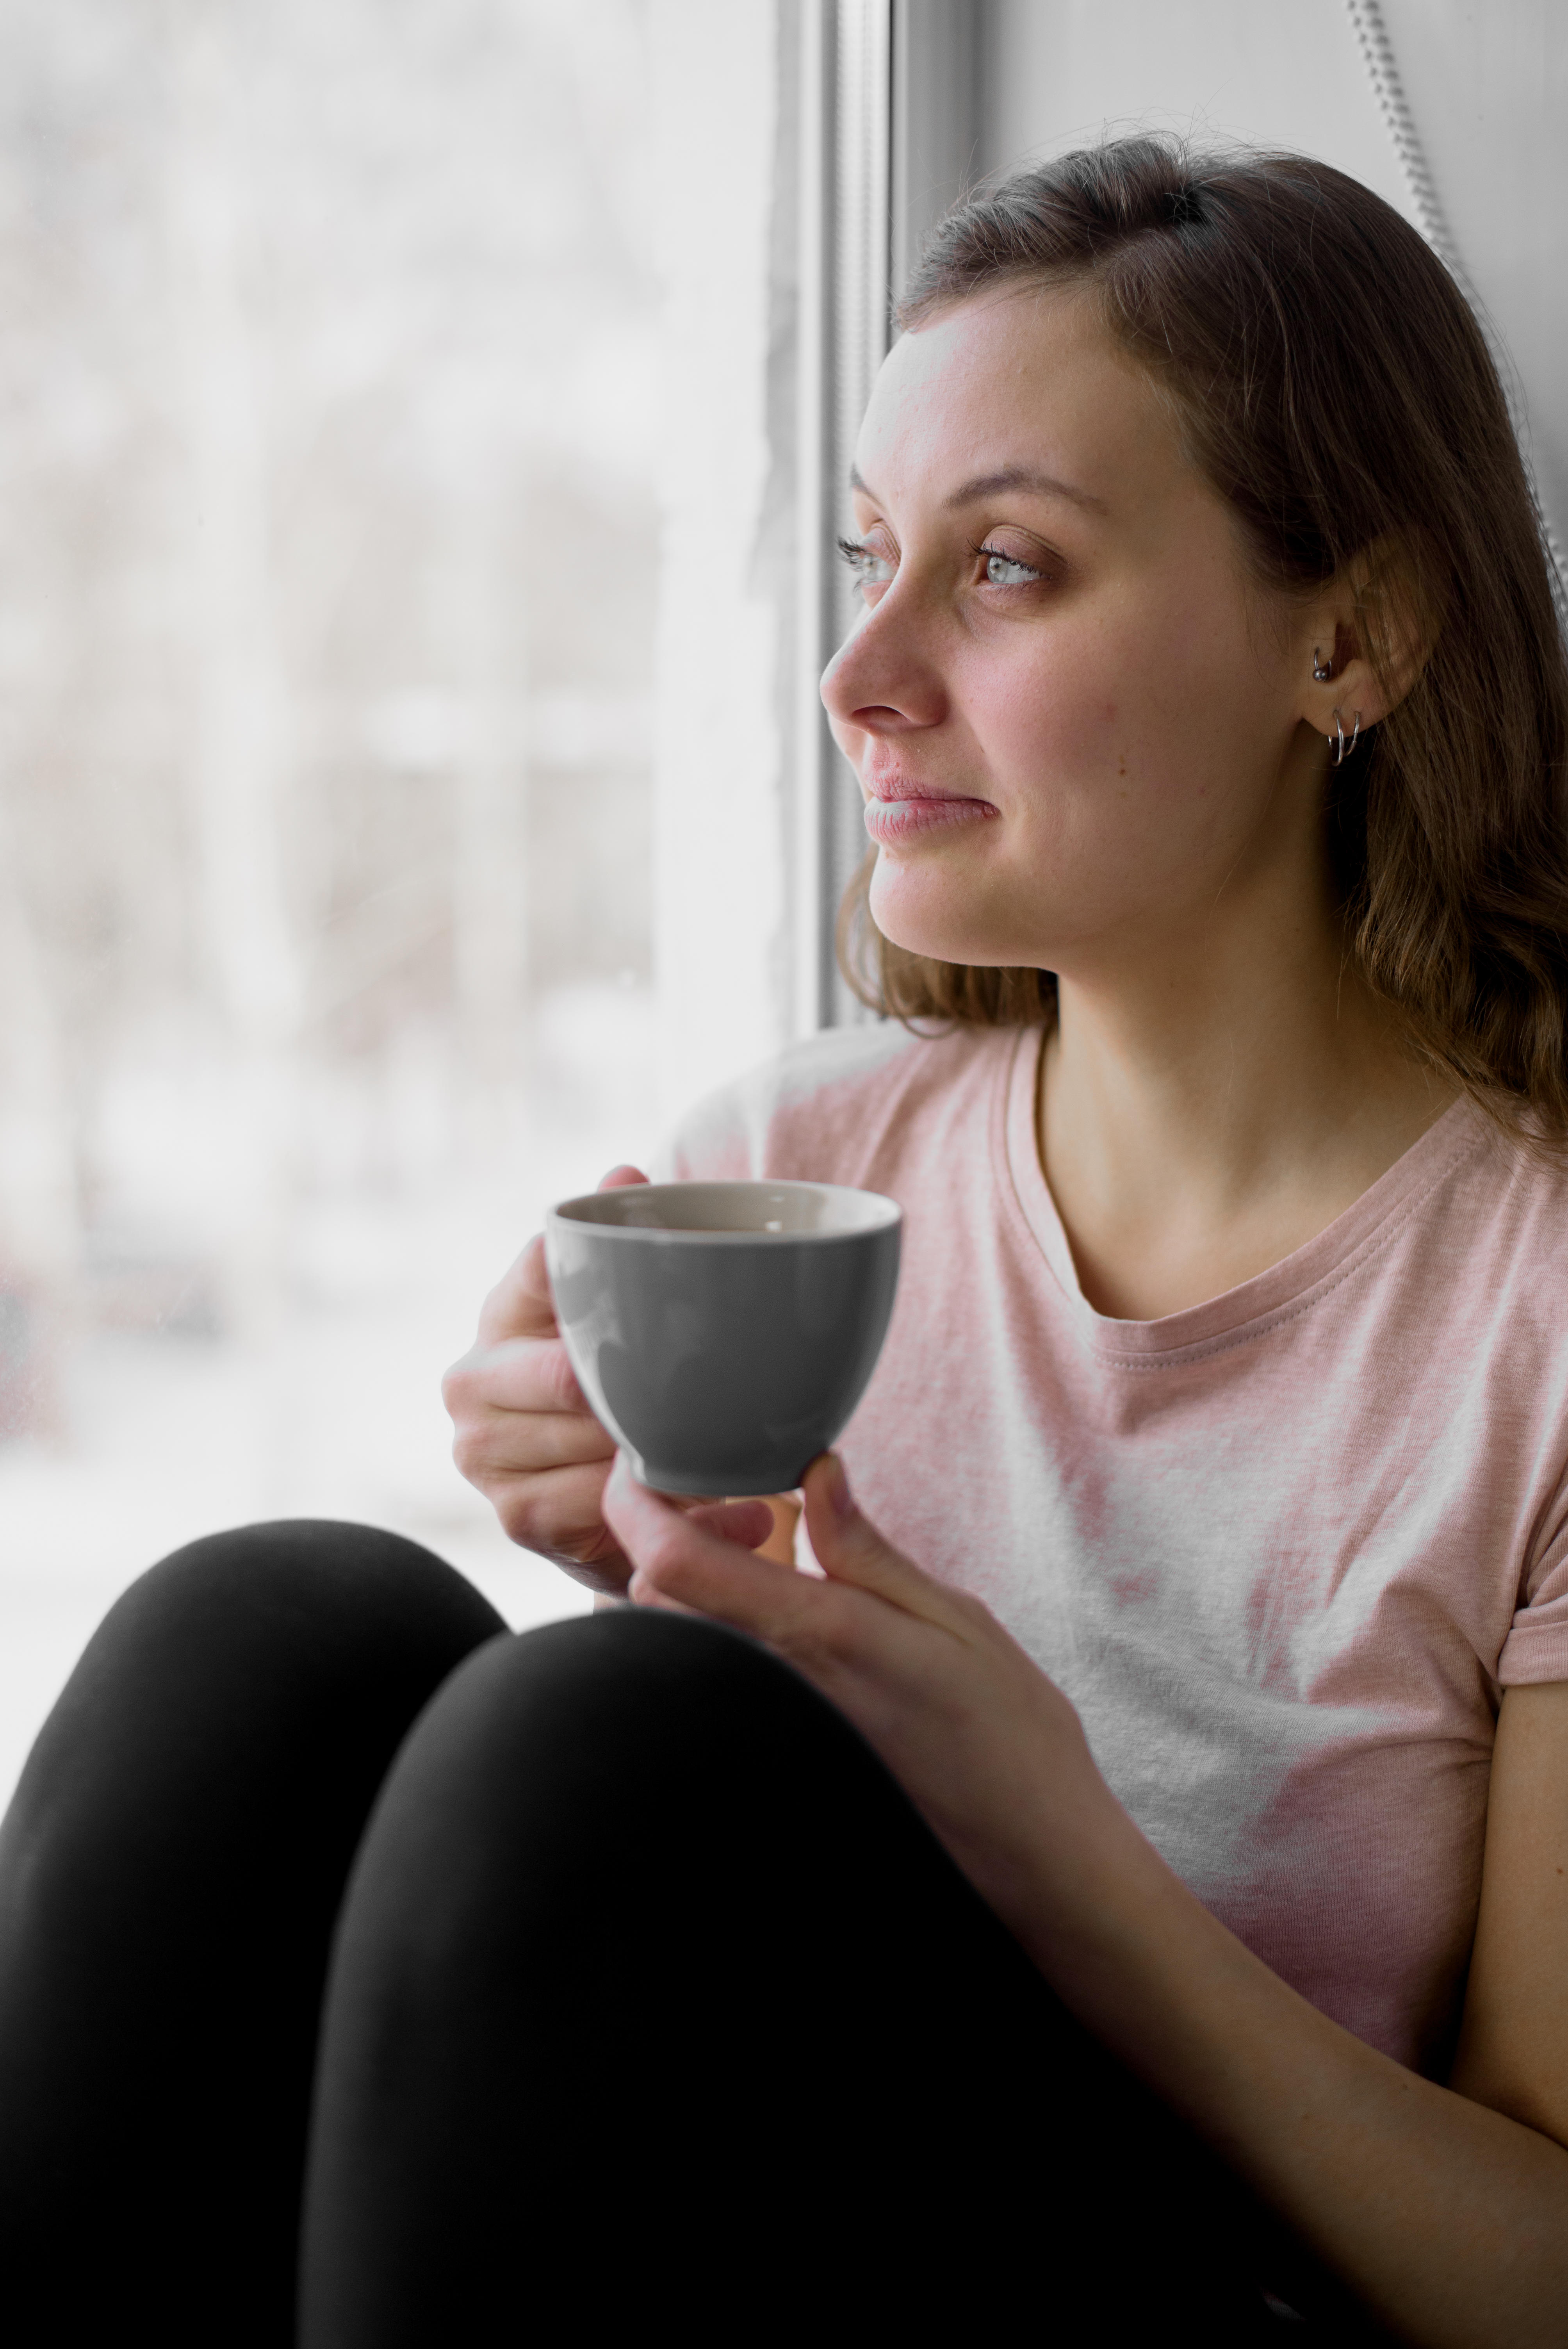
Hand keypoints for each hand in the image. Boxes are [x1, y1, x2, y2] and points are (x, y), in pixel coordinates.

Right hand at [443, 1166, 774, 1593]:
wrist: (584, 1505)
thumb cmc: (603, 1387)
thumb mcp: (609, 1317)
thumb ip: (617, 1251)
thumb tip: (626, 1170)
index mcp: (500, 1311)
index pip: (541, 1270)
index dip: (601, 1280)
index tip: (665, 1292)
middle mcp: (471, 1380)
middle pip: (571, 1374)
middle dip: (642, 1390)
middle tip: (714, 1393)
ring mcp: (483, 1453)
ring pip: (594, 1442)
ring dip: (664, 1452)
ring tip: (729, 1449)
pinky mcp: (517, 1518)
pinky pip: (607, 1506)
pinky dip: (672, 1508)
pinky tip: (727, 1506)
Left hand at [602, 1449, 1124, 1944]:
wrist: (1029, 1847)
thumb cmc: (1008, 1731)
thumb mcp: (953, 1617)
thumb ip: (867, 1549)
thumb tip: (815, 1471)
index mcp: (822, 1634)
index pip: (679, 1564)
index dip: (636, 1507)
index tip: (639, 1473)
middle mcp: (778, 1684)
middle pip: (655, 1600)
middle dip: (670, 1536)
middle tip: (747, 1515)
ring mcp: (770, 1725)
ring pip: (676, 1641)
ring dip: (693, 1585)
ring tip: (768, 1560)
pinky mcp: (774, 1753)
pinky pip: (714, 1679)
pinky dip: (720, 1631)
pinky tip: (781, 1619)